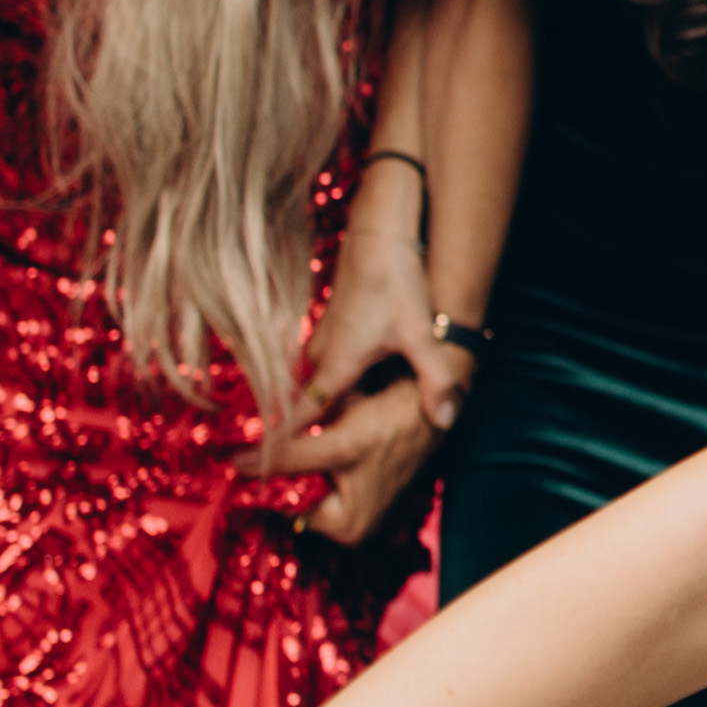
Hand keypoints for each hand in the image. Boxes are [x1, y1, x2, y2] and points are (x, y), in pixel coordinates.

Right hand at [259, 191, 463, 525]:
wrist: (380, 233)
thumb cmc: (397, 282)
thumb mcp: (422, 335)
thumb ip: (435, 380)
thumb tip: (445, 422)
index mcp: (337, 365)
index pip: (301, 417)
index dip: (280, 447)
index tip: (261, 473)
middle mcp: (320, 355)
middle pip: (303, 407)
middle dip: (296, 438)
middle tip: (285, 470)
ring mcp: (322, 339)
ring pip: (310, 385)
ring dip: (311, 410)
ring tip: (312, 441)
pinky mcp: (331, 326)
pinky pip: (319, 367)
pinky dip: (323, 386)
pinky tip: (338, 395)